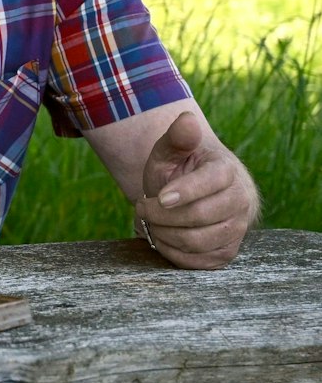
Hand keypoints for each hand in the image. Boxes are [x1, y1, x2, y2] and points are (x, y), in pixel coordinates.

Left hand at [135, 112, 257, 268]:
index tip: (160, 197)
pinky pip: (199, 262)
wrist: (189, 193)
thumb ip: (177, 137)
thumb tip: (187, 119)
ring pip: (197, 242)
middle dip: (160, 215)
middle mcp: (241, 201)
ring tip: (151, 221)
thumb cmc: (178, 169)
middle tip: (142, 207)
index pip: (211, 183)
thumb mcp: (170, 150)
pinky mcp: (227, 252)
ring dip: (163, 233)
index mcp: (227, 171)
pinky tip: (162, 236)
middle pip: (199, 216)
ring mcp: (237, 229)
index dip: (184, 192)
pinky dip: (172, 252)